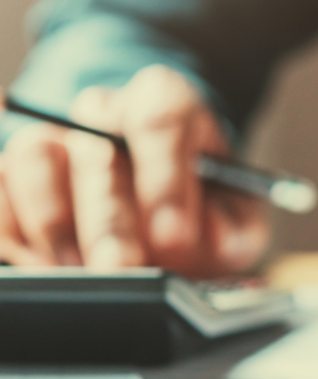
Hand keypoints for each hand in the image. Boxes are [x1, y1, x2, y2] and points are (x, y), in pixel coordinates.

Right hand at [0, 65, 268, 275]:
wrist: (167, 209)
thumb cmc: (200, 210)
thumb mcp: (234, 218)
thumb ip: (230, 227)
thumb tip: (204, 235)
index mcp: (166, 104)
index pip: (161, 117)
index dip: (166, 177)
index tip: (173, 231)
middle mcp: (104, 111)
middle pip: (97, 149)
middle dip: (109, 218)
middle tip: (122, 268)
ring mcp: (54, 137)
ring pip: (35, 159)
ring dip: (55, 224)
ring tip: (80, 274)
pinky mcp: (11, 171)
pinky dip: (13, 230)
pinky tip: (39, 266)